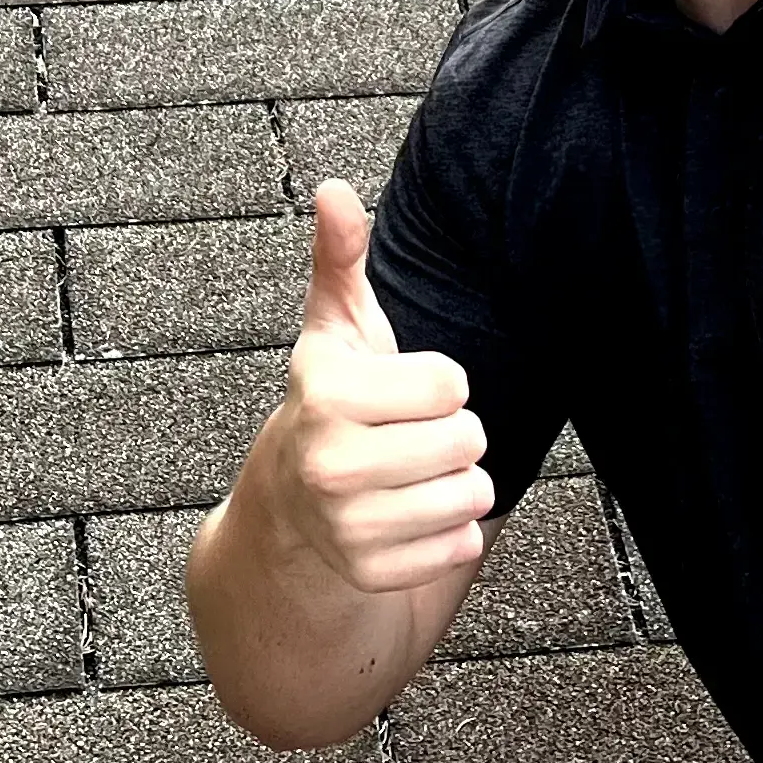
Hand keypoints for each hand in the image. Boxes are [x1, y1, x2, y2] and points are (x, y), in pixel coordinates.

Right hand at [248, 178, 491, 597]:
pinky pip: (463, 546)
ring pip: (473, 495)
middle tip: (406, 438)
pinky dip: (449, 535)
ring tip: (409, 477)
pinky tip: (407, 518)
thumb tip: (335, 189)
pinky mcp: (374, 572)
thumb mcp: (335, 329)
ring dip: (456, 484)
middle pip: (470, 440)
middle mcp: (330, 464)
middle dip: (453, 436)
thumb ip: (340, 257)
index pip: (453, 383)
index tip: (399, 393)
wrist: (289, 506)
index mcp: (327, 395)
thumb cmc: (333, 402)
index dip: (439, 384)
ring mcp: (350, 525)